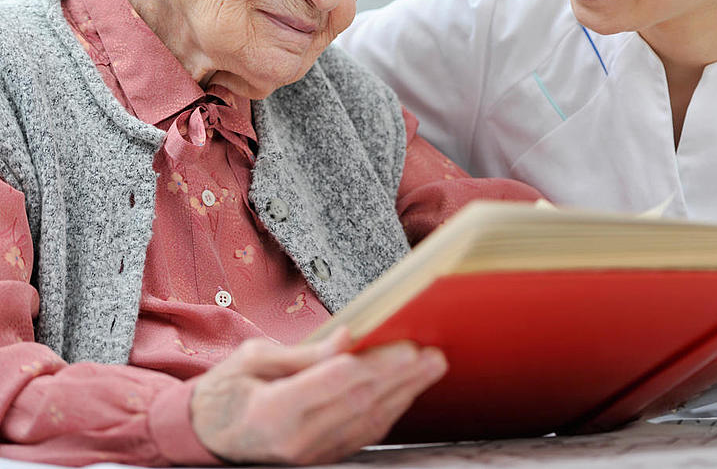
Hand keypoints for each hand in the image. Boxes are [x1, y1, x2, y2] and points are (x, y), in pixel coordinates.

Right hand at [190, 328, 446, 463]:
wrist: (203, 436)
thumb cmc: (225, 391)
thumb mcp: (252, 359)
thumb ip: (304, 354)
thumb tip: (347, 338)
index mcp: (273, 410)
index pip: (336, 384)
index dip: (375, 364)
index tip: (407, 346)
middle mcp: (295, 439)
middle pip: (360, 403)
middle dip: (403, 378)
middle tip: (434, 355)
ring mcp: (309, 455)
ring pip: (368, 422)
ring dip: (404, 394)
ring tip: (431, 368)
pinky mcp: (318, 459)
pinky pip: (361, 436)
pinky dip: (388, 412)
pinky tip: (406, 392)